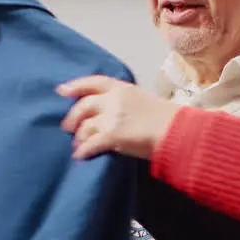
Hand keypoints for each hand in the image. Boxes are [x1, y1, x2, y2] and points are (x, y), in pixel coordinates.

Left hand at [57, 76, 179, 159]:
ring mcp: (112, 117)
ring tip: (77, 145)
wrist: (178, 132)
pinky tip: (80, 156)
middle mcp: (114, 100)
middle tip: (67, 128)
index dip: (75, 86)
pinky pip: (91, 144)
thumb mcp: (143, 99)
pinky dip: (83, 151)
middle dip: (72, 118)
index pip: (93, 82)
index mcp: (123, 88)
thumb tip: (108, 110)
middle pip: (83, 106)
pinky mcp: (113, 135)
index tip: (61, 91)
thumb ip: (124, 100)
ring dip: (79, 137)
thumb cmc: (167, 119)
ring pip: (85, 127)